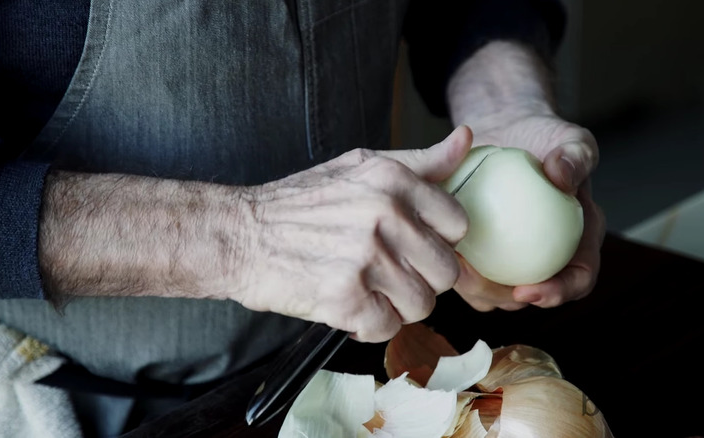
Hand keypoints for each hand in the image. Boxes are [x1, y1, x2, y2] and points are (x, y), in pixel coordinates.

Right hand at [237, 127, 471, 341]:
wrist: (238, 234)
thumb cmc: (298, 204)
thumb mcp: (358, 168)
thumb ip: (418, 162)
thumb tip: (465, 141)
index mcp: (393, 180)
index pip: (458, 224)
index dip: (437, 241)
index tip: (413, 246)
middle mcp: (384, 215)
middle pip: (445, 271)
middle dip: (419, 279)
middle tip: (386, 274)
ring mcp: (365, 258)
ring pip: (421, 304)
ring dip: (395, 306)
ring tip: (364, 289)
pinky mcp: (345, 297)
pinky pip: (387, 328)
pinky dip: (367, 325)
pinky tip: (346, 306)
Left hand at [453, 113, 605, 310]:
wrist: (510, 131)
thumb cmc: (547, 138)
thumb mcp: (572, 140)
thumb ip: (575, 157)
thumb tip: (561, 175)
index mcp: (579, 241)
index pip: (578, 278)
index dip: (558, 293)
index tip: (530, 290)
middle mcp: (546, 257)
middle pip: (530, 295)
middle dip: (502, 298)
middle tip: (474, 280)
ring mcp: (511, 259)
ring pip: (494, 292)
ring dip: (472, 287)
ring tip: (453, 266)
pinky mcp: (482, 252)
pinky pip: (469, 269)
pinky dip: (455, 264)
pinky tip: (439, 247)